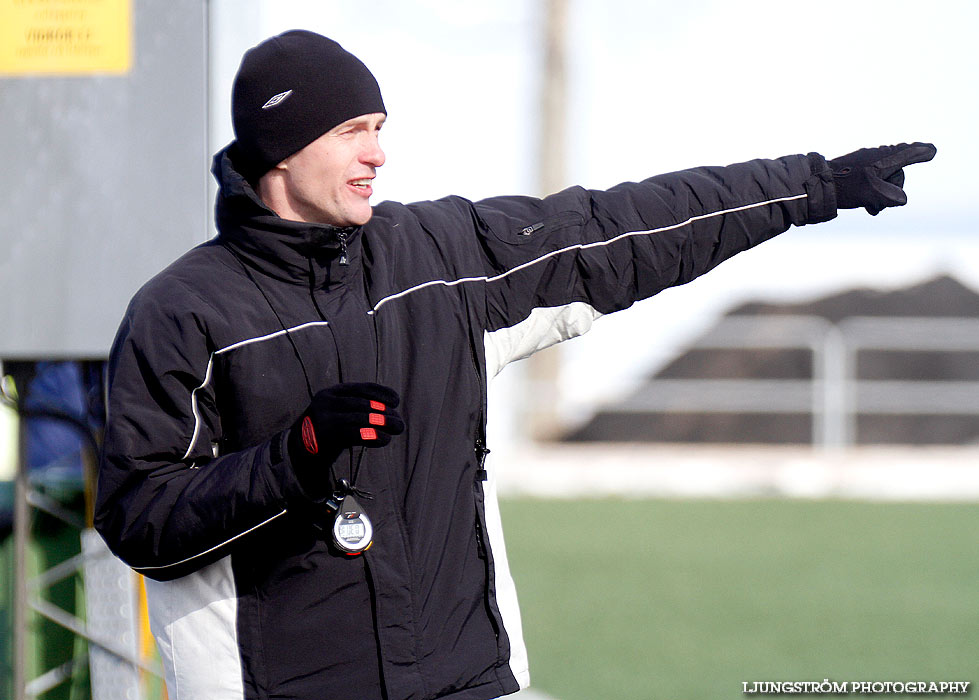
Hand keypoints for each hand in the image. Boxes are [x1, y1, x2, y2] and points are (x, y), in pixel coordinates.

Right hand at [287, 382, 404, 489]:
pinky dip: (373, 435)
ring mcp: (324, 417)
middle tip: (399, 423)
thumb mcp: (337, 415)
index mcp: (331, 393)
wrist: (296, 453)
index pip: (361, 388)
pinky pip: (354, 433)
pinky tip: (384, 440)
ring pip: (360, 417)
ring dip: (383, 423)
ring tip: (397, 429)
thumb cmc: (324, 434)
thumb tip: (390, 413)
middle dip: (385, 412)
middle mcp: (327, 401)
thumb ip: (357, 410)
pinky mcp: (325, 434)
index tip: (396, 400)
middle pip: (363, 403)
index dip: (380, 393)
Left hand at [828, 142, 935, 215]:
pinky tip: (866, 205)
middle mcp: (877, 156)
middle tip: (877, 203)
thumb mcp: (871, 194)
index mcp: (884, 158)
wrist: (816, 184)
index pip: (908, 153)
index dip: (920, 153)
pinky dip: (872, 194)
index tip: (931, 150)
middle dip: (892, 190)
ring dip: (881, 196)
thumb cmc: (845, 187)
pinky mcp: (857, 170)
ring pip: (884, 181)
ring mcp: (867, 162)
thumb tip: (901, 200)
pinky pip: (873, 182)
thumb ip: (891, 197)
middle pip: (897, 174)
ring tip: (869, 207)